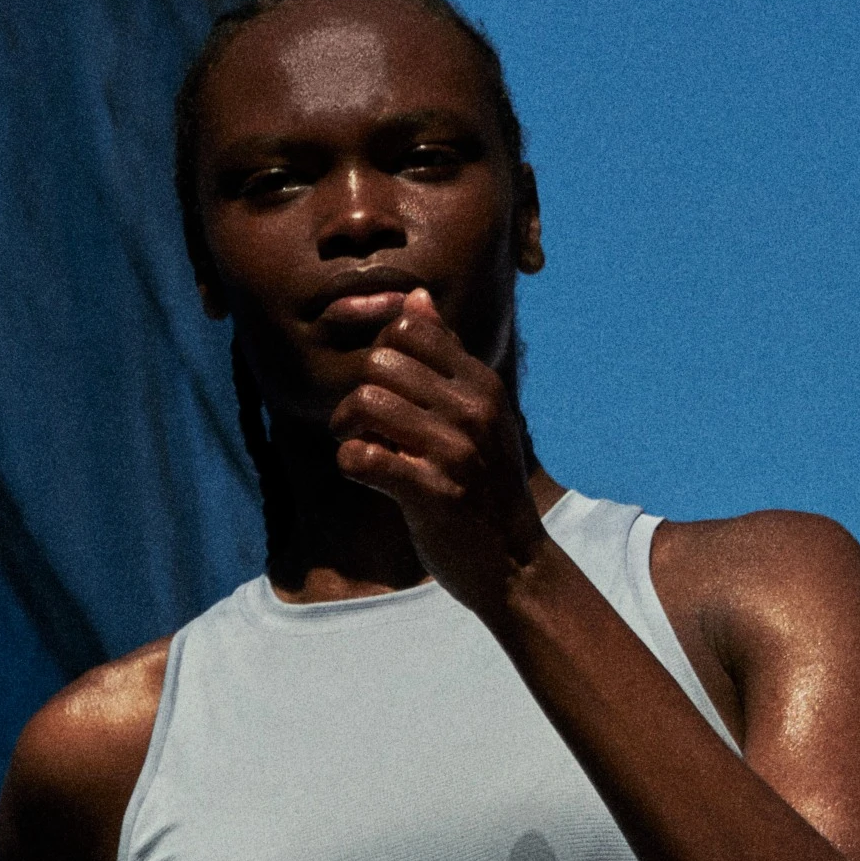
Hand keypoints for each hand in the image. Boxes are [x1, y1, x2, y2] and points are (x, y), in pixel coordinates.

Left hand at [326, 287, 540, 600]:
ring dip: (347, 426)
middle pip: (381, 362)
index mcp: (482, 385)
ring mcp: (456, 452)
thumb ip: (447, 357)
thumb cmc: (487, 485)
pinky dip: (351, 461)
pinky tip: (364, 472)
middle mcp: (474, 411)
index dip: (382, 353)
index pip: (410, 329)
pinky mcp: (434, 493)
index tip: (383, 389)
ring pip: (366, 403)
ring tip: (358, 444)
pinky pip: (363, 456)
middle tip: (359, 423)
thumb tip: (416, 298)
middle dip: (357, 391)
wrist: (512, 562)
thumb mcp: (481, 413)